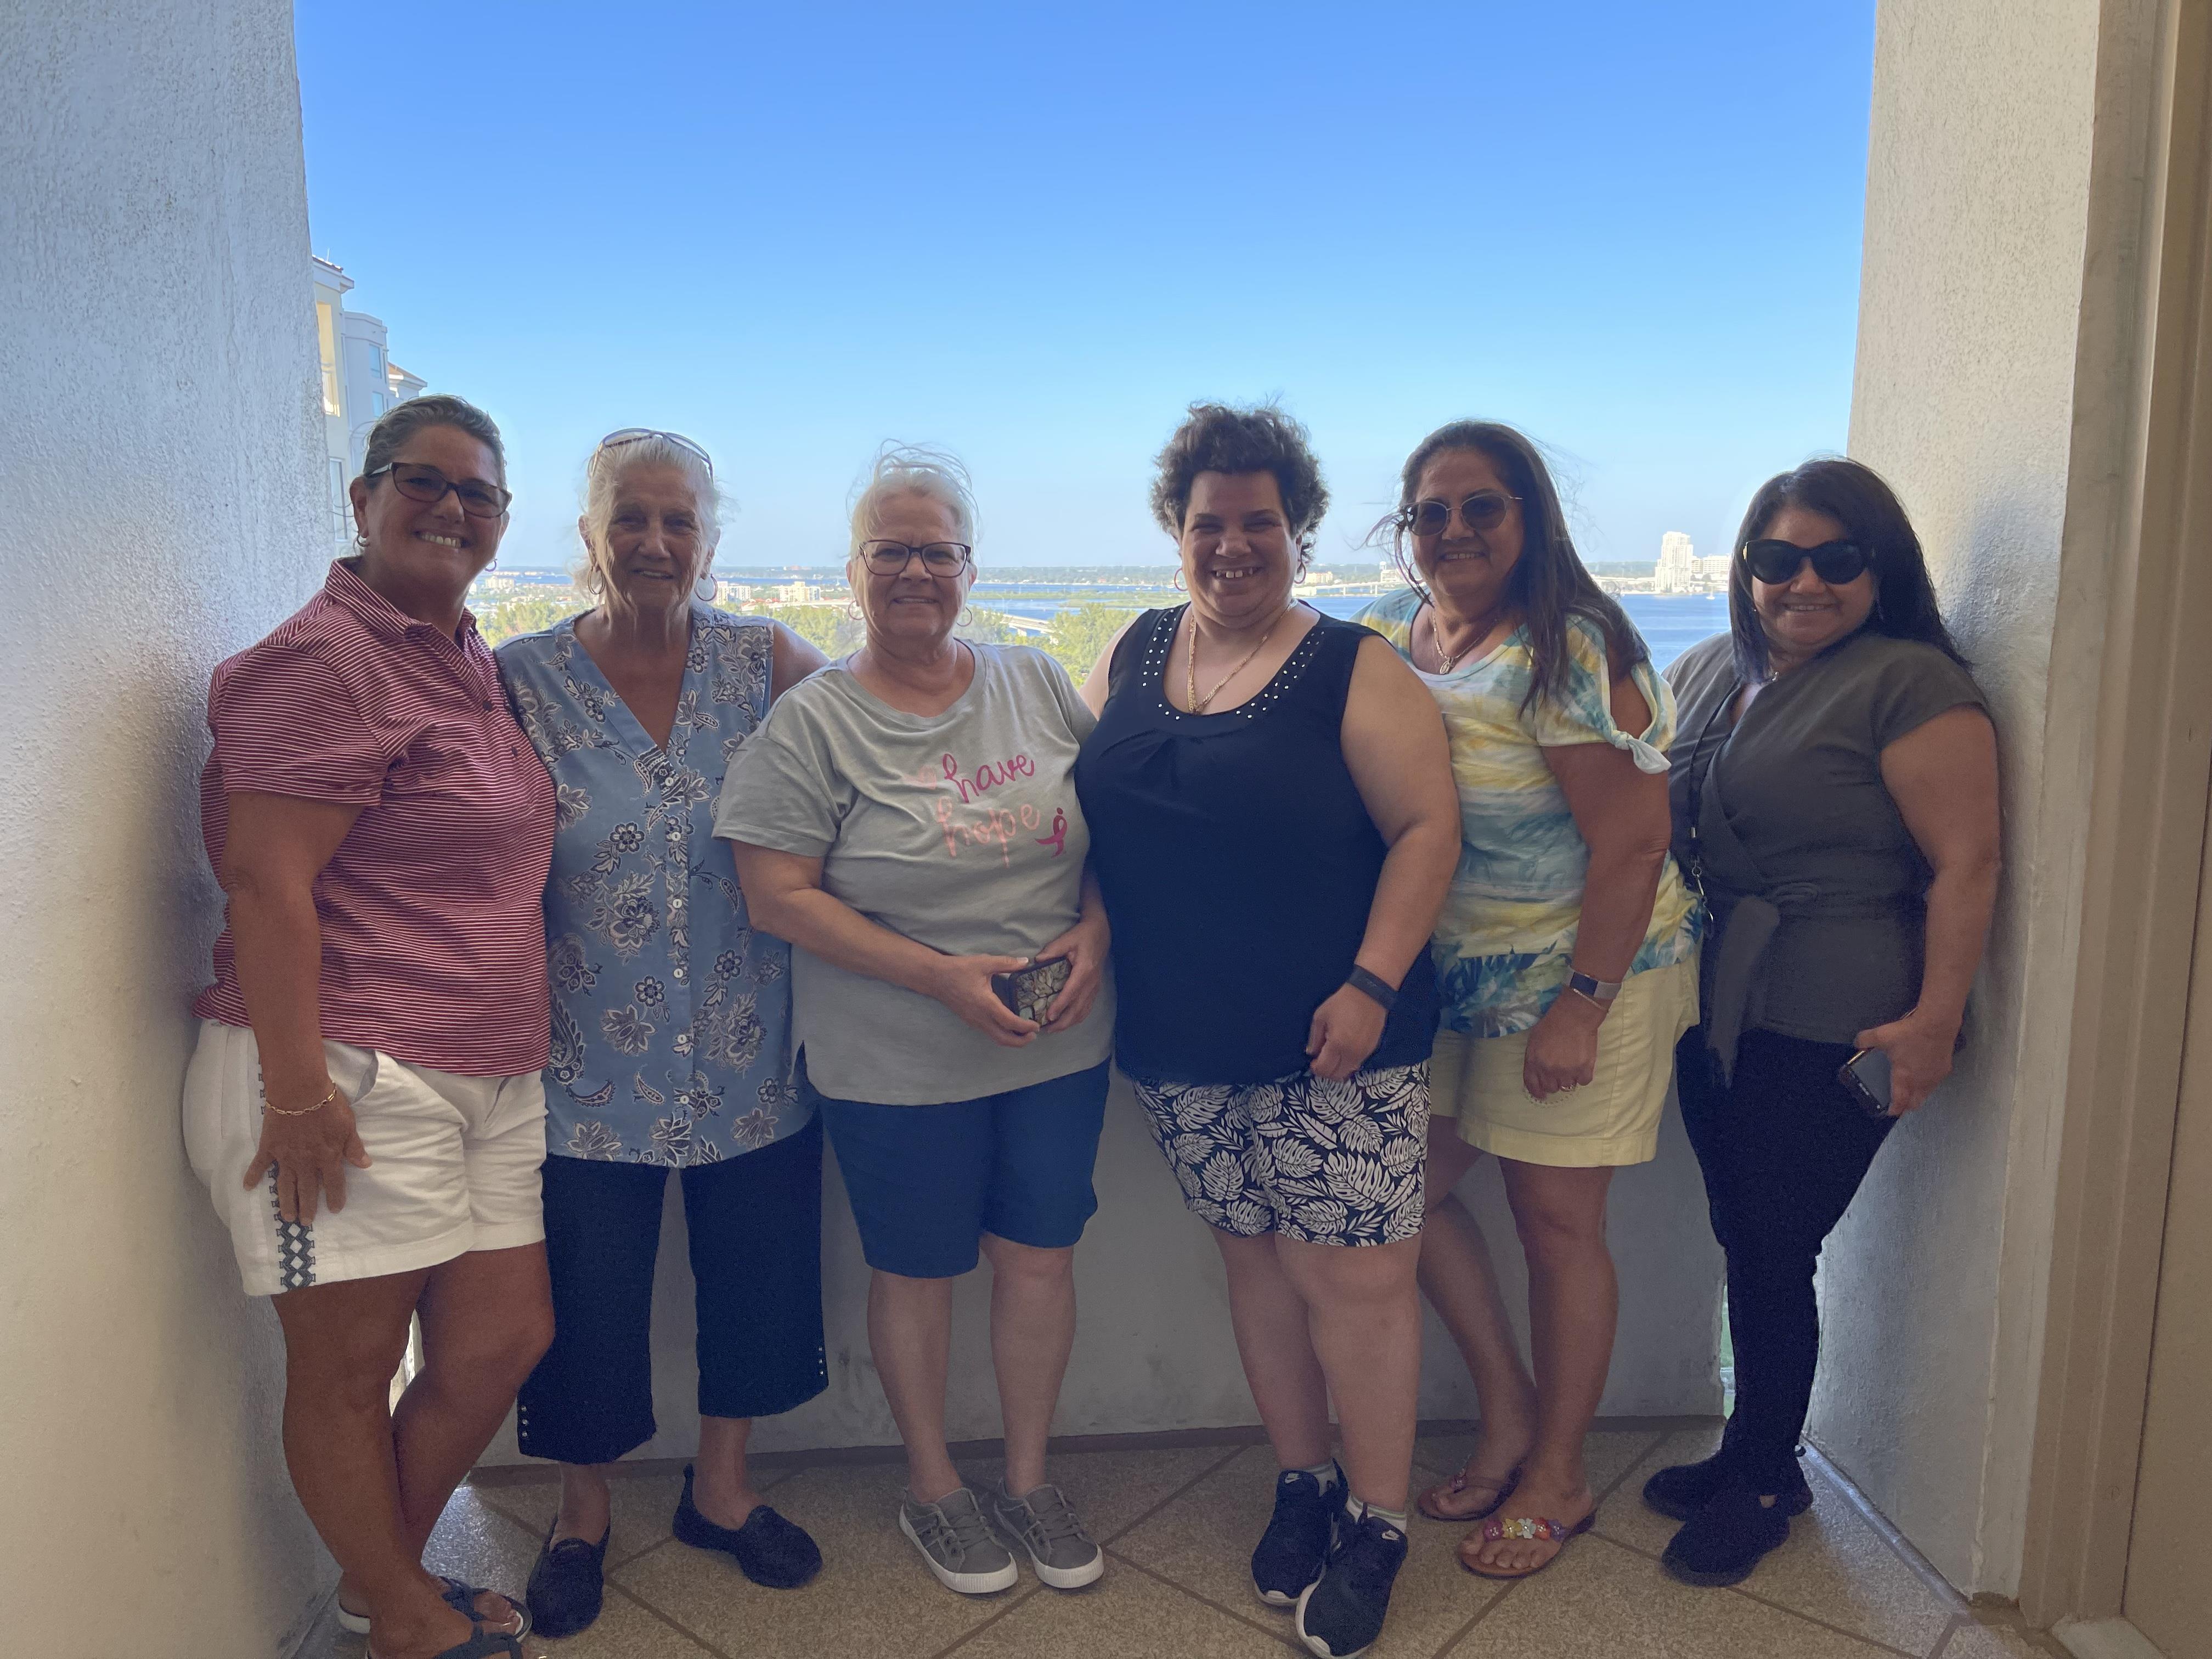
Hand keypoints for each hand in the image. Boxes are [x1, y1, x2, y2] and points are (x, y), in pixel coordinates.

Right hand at [243, 1086, 370, 1223]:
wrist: (299, 1091)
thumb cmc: (327, 1106)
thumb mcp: (348, 1126)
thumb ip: (354, 1147)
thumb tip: (365, 1165)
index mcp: (327, 1157)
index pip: (334, 1183)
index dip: (335, 1197)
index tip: (334, 1209)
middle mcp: (306, 1162)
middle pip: (308, 1189)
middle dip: (308, 1207)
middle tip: (306, 1222)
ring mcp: (285, 1157)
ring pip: (286, 1185)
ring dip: (286, 1202)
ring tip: (286, 1217)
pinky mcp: (269, 1147)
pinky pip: (259, 1165)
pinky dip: (252, 1176)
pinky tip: (247, 1187)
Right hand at [925, 954, 1042, 1047]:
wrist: (935, 978)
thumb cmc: (958, 970)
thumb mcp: (984, 962)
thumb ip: (1006, 963)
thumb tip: (1025, 961)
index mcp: (986, 1004)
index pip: (1009, 1022)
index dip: (1025, 1027)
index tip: (1036, 1025)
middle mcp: (980, 1017)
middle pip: (1003, 1039)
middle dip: (1021, 1041)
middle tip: (1034, 1034)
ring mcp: (974, 1021)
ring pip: (995, 1038)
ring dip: (1011, 1039)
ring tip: (1024, 1032)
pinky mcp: (970, 1021)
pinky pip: (989, 1033)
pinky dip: (1002, 1034)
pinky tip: (1008, 1026)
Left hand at [1036, 911, 1109, 1034]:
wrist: (1101, 934)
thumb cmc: (1083, 936)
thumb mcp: (1066, 939)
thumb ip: (1051, 950)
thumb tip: (1036, 961)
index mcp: (1084, 970)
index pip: (1071, 992)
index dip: (1060, 1006)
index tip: (1049, 1017)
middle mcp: (1091, 982)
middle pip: (1078, 1008)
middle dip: (1063, 1022)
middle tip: (1047, 1029)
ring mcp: (1094, 987)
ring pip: (1083, 1011)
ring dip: (1069, 1023)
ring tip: (1053, 1029)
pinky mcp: (1095, 989)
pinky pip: (1087, 1008)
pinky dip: (1077, 1018)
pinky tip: (1067, 1022)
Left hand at [1306, 984, 1385, 1080]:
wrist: (1370, 995)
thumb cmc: (1342, 1003)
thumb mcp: (1321, 1016)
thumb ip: (1315, 1038)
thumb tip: (1312, 1053)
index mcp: (1337, 1045)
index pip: (1325, 1069)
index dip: (1316, 1068)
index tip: (1313, 1061)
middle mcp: (1351, 1053)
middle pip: (1336, 1075)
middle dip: (1326, 1072)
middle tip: (1321, 1061)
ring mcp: (1363, 1053)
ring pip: (1348, 1072)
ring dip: (1338, 1069)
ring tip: (1333, 1055)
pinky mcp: (1371, 1050)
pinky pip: (1356, 1064)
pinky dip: (1347, 1063)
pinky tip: (1344, 1050)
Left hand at [1523, 994, 1602, 1100]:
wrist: (1574, 1015)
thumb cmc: (1552, 1023)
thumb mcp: (1534, 1040)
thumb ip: (1534, 1059)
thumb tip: (1538, 1073)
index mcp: (1534, 1062)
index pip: (1532, 1085)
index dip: (1537, 1092)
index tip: (1542, 1095)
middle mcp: (1549, 1070)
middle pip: (1551, 1088)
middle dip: (1554, 1082)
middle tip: (1560, 1072)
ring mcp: (1567, 1071)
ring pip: (1567, 1086)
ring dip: (1569, 1078)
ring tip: (1572, 1065)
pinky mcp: (1584, 1069)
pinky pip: (1583, 1082)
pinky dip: (1583, 1076)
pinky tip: (1582, 1066)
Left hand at [1853, 1009, 1958, 1114]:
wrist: (1937, 1024)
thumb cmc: (1909, 1033)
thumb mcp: (1881, 1035)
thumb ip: (1865, 1040)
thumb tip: (1857, 1044)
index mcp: (1905, 1078)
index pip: (1900, 1102)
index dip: (1894, 1109)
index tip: (1890, 1111)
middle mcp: (1921, 1082)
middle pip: (1915, 1103)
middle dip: (1907, 1105)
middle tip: (1899, 1101)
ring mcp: (1935, 1077)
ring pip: (1927, 1093)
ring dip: (1918, 1094)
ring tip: (1910, 1087)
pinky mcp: (1945, 1069)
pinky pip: (1935, 1082)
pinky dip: (1928, 1082)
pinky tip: (1923, 1073)